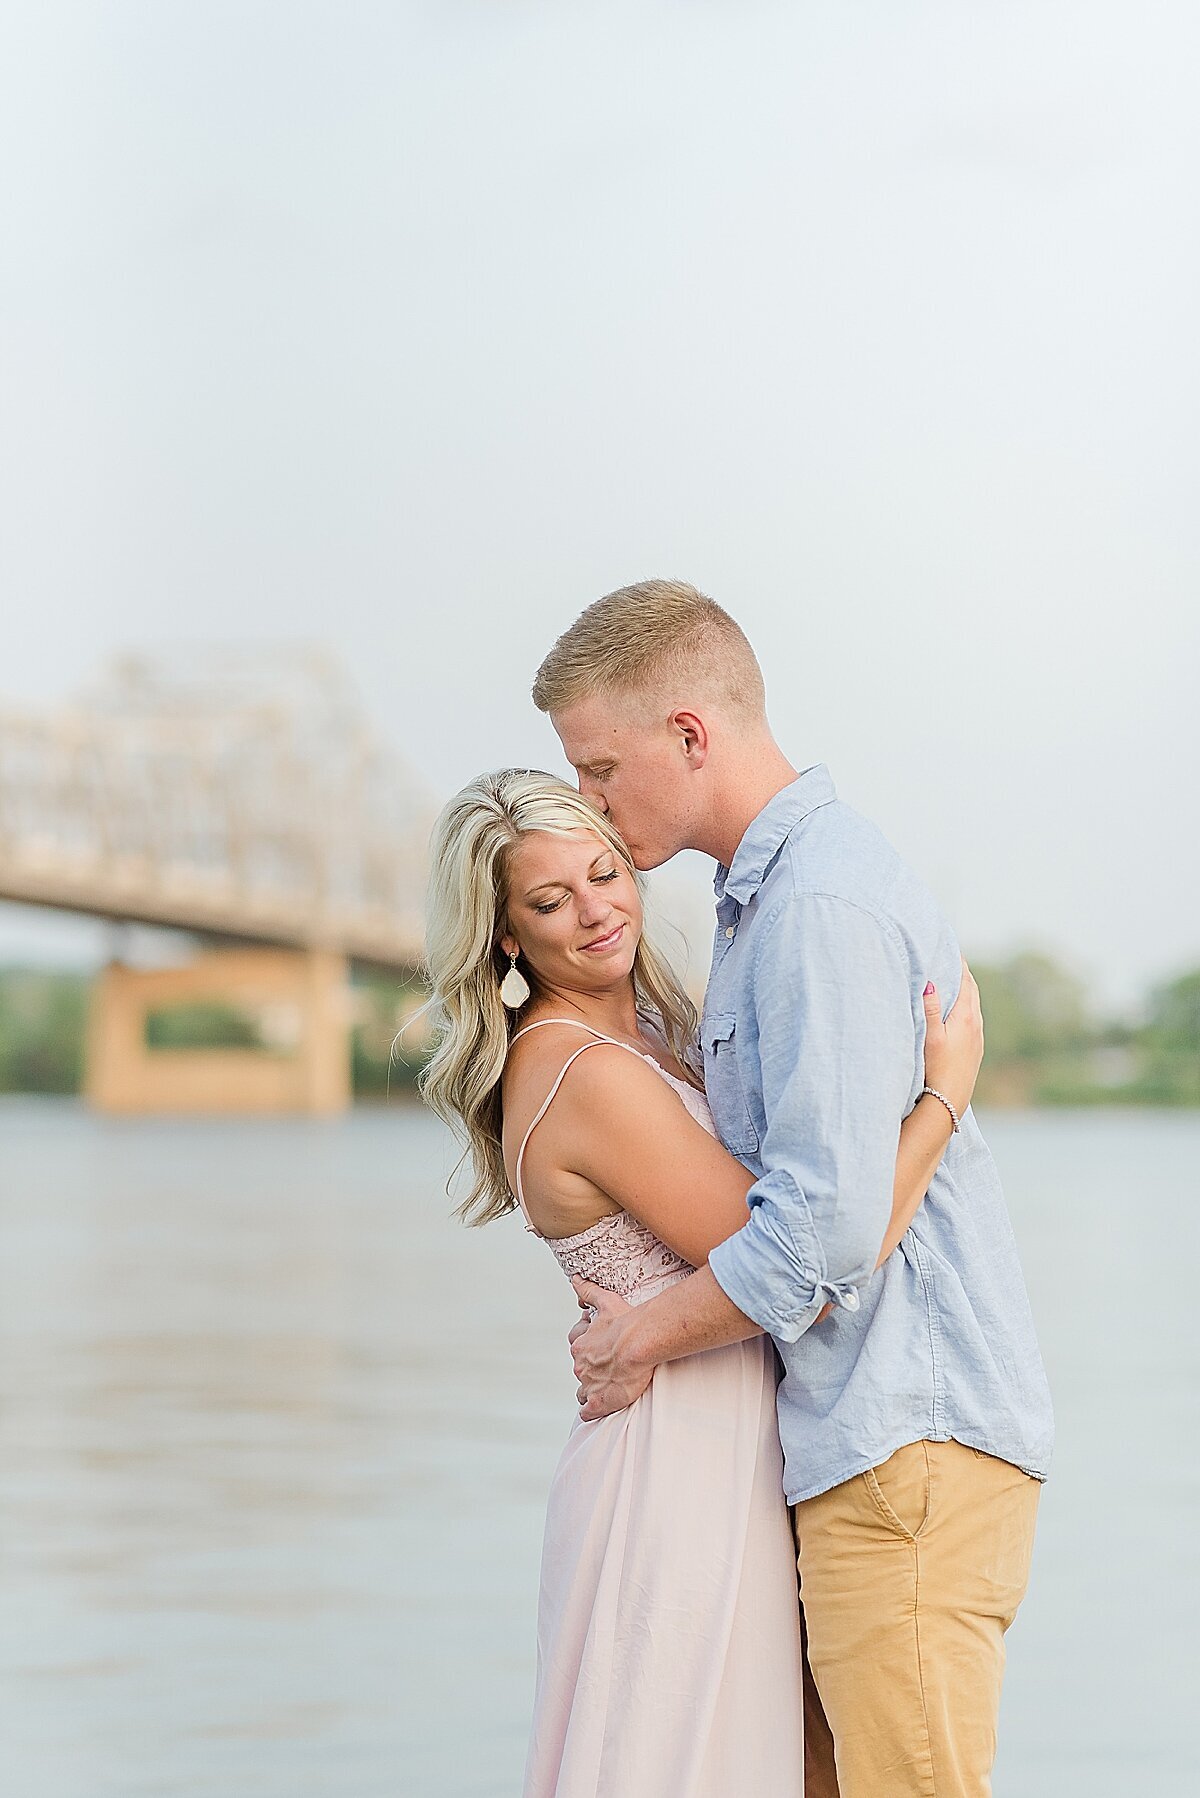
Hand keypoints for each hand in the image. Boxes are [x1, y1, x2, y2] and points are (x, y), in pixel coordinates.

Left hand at [569, 1277, 652, 1420]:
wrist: (639, 1342)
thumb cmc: (626, 1322)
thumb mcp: (605, 1301)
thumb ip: (588, 1290)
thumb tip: (575, 1278)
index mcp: (581, 1345)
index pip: (577, 1346)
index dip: (587, 1345)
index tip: (599, 1346)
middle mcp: (581, 1365)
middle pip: (580, 1369)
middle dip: (590, 1368)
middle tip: (608, 1367)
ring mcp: (589, 1385)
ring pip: (582, 1391)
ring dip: (590, 1390)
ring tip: (604, 1389)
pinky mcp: (598, 1402)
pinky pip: (587, 1411)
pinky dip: (590, 1411)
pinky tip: (596, 1410)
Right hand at [921, 957, 983, 1119]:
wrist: (949, 1102)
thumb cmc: (936, 1069)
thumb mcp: (930, 1037)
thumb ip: (930, 1009)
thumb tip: (931, 983)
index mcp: (966, 1017)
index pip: (965, 981)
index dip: (958, 963)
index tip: (950, 948)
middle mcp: (976, 1025)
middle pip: (972, 990)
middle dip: (962, 973)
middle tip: (951, 958)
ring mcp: (978, 1038)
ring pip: (974, 1005)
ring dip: (965, 991)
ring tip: (953, 980)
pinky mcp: (975, 1050)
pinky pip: (973, 1019)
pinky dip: (966, 1007)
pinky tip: (957, 1012)